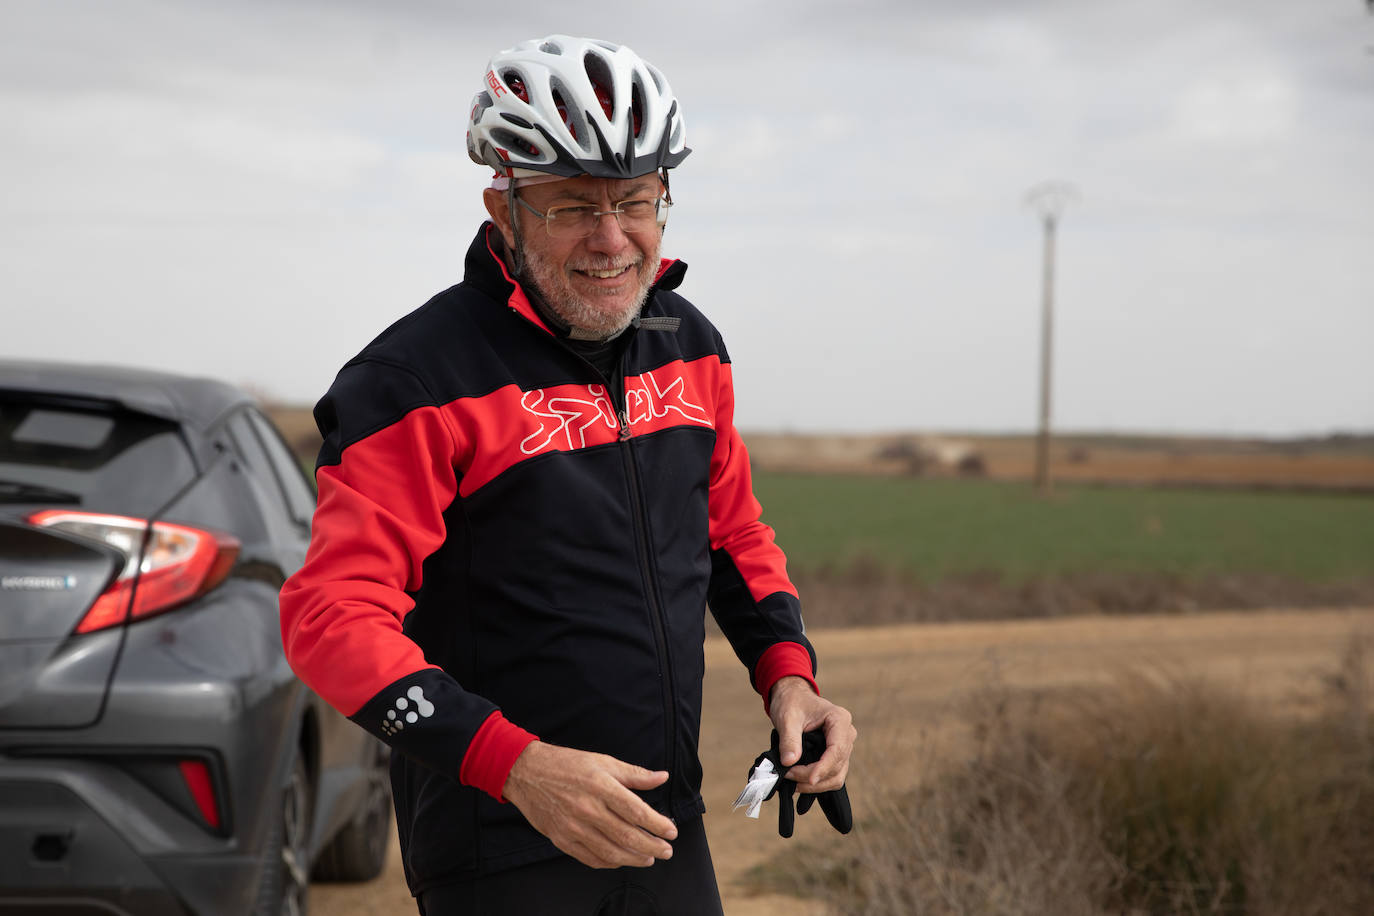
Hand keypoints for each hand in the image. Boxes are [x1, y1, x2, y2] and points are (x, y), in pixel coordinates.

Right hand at [502, 741, 678, 868]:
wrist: (527, 773)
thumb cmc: (568, 764)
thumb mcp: (603, 761)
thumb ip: (634, 774)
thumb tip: (662, 777)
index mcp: (601, 786)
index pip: (637, 811)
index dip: (658, 824)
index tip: (672, 830)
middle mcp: (588, 809)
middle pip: (627, 835)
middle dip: (652, 846)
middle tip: (668, 851)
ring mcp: (574, 827)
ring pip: (611, 851)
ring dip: (635, 858)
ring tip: (650, 858)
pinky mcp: (562, 839)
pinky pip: (590, 858)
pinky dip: (610, 862)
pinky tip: (622, 859)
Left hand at [768, 676, 856, 793]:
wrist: (793, 697)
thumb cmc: (792, 702)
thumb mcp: (787, 718)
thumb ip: (789, 739)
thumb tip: (789, 762)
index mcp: (839, 719)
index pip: (837, 750)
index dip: (823, 768)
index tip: (808, 780)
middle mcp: (847, 733)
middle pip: (837, 766)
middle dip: (813, 776)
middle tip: (788, 775)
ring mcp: (844, 746)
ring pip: (837, 775)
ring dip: (816, 784)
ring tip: (792, 781)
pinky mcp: (837, 755)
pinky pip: (832, 775)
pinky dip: (817, 782)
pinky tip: (800, 782)